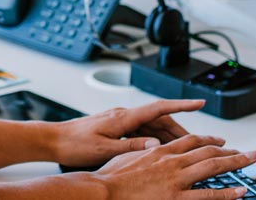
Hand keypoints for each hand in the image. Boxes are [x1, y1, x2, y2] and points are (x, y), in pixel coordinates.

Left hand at [49, 98, 205, 167]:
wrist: (54, 141)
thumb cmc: (74, 144)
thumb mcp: (104, 149)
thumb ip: (130, 147)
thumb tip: (155, 147)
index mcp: (122, 117)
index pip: (158, 108)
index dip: (181, 105)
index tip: (199, 102)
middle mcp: (123, 115)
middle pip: (160, 119)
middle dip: (181, 130)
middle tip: (201, 141)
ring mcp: (120, 121)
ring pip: (152, 127)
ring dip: (169, 137)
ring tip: (186, 150)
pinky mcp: (116, 128)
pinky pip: (142, 132)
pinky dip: (154, 141)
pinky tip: (161, 152)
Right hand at [97, 134, 255, 198]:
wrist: (103, 191)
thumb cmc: (109, 178)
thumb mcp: (126, 156)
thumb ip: (142, 150)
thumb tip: (151, 146)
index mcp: (159, 151)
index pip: (191, 140)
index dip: (210, 139)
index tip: (222, 141)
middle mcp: (171, 162)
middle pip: (207, 150)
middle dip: (230, 150)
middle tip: (247, 152)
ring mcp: (176, 179)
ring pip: (212, 166)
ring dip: (235, 162)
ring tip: (250, 161)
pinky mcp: (176, 197)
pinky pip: (207, 194)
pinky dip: (226, 193)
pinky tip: (240, 191)